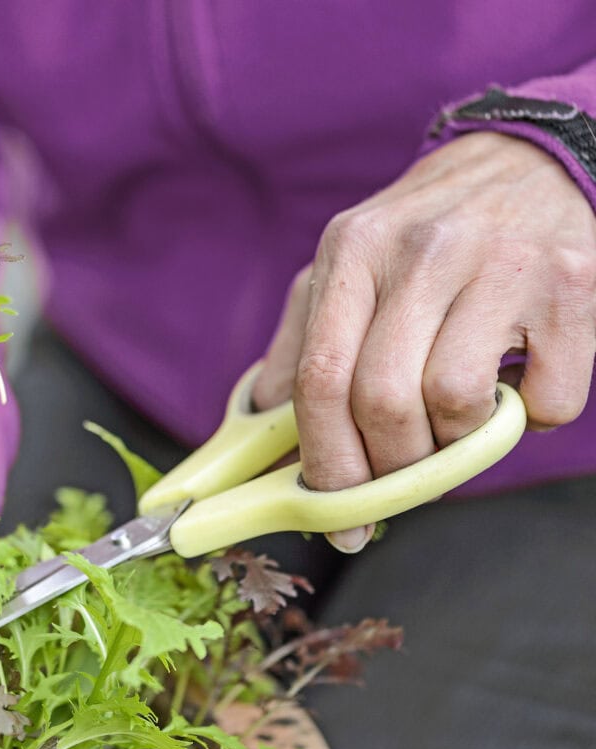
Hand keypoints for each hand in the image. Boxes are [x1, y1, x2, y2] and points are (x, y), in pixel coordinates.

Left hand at [252, 132, 595, 551]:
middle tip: (401, 477)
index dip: (324, 462)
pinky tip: (521, 384)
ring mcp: (499, 265)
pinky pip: (545, 400)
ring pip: (455, 402)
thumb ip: (302, 341)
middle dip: (388, 465)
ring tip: (461, 416)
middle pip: (382, 400)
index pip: (319, 378)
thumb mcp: (349, 264)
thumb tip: (258, 422)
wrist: (532, 161)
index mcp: (352, 250)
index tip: (333, 513)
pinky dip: (531, 418)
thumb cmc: (427, 234)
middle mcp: (420, 251)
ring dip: (456, 441)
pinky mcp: (571, 285)